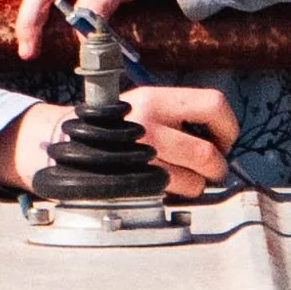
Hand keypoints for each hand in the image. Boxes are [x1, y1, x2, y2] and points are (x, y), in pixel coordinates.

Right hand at [0, 86, 235, 198]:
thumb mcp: (142, 104)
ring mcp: (140, 153)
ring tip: (183, 177)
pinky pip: (174, 192)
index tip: (223, 139)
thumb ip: (178, 115)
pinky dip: (177, 192)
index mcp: (154, 97)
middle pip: (209, 152)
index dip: (228, 127)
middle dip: (217, 167)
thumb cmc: (112, 126)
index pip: (214, 104)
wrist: (62, 142)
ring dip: (197, 184)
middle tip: (212, 169)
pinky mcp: (133, 178)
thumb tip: (223, 138)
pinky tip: (163, 183)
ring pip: (196, 179)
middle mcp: (148, 122)